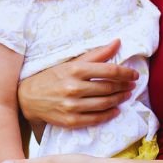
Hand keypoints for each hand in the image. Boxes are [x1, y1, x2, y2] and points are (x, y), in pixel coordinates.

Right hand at [17, 40, 137, 128]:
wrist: (28, 97)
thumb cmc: (53, 77)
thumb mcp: (72, 62)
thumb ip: (96, 54)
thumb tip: (118, 42)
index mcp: (76, 70)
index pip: (109, 70)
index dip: (125, 73)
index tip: (134, 74)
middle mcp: (74, 88)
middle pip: (108, 87)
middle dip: (124, 86)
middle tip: (132, 85)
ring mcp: (72, 106)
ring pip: (105, 103)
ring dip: (119, 99)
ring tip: (126, 95)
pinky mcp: (70, 121)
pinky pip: (96, 119)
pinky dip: (109, 114)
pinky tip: (116, 110)